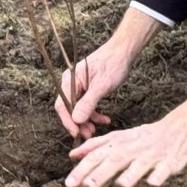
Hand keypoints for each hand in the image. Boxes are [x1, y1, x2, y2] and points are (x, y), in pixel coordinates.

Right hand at [54, 6, 164, 139]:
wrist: (123, 52)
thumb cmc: (113, 63)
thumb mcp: (102, 85)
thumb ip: (89, 102)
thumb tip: (76, 120)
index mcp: (70, 79)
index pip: (62, 104)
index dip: (68, 121)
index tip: (76, 133)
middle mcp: (71, 83)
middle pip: (69, 108)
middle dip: (78, 123)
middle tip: (88, 134)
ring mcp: (79, 86)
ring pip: (78, 108)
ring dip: (87, 120)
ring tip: (95, 130)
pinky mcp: (87, 88)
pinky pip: (87, 104)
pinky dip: (94, 113)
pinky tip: (104, 119)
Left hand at [64, 86, 186, 186]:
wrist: (181, 127)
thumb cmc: (146, 137)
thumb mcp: (120, 137)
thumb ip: (97, 146)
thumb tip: (72, 155)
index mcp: (122, 142)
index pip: (99, 153)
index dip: (84, 167)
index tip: (69, 182)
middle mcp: (135, 148)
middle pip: (117, 158)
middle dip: (102, 172)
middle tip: (87, 185)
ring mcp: (153, 155)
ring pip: (141, 164)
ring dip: (131, 173)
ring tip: (121, 184)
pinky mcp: (170, 162)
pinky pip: (164, 170)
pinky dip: (159, 176)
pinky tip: (153, 182)